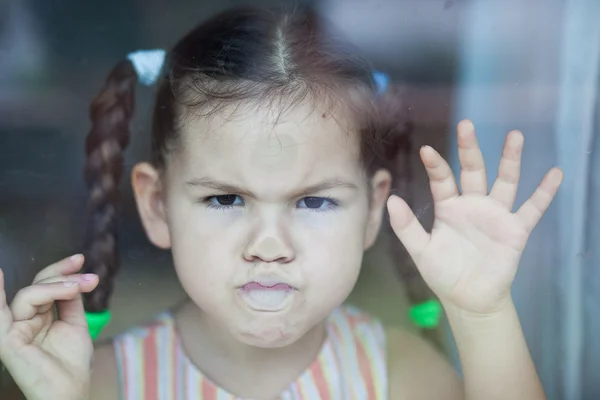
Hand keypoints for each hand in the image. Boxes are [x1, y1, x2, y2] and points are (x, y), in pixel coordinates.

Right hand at [0, 255, 98, 399]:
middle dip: (63, 277)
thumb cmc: (72, 362)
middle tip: (87, 280)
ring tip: (77, 288)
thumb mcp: (74, 322)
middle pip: (38, 286)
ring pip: (29, 295)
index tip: (80, 259)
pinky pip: (0, 315)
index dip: (61, 269)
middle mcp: (24, 319)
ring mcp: (14, 328)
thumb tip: (73, 276)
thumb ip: (70, 299)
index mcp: (39, 315)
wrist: (71, 389)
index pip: (46, 285)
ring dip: (55, 287)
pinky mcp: (8, 340)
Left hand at [388, 120, 562, 313]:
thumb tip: (392, 200)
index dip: (435, 166)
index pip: (442, 180)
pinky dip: (545, 192)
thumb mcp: (421, 250)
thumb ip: (406, 227)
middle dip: (470, 149)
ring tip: (514, 136)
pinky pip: (532, 209)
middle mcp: (472, 205)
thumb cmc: (443, 273)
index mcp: (448, 207)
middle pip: (473, 171)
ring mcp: (495, 215)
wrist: (468, 299)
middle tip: (466, 124)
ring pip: (504, 181)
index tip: (426, 150)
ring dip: (509, 160)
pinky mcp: (515, 230)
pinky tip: (555, 173)